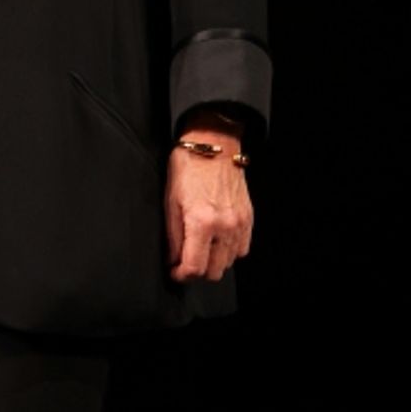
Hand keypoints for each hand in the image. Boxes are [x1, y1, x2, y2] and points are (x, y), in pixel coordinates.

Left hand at [165, 114, 253, 282]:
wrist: (214, 145)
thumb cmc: (188, 167)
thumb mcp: (170, 200)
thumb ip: (173, 235)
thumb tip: (173, 260)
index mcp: (202, 222)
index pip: (194, 267)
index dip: (181, 275)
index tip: (174, 271)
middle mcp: (224, 227)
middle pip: (214, 271)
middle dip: (196, 270)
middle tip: (184, 259)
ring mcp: (239, 224)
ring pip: (228, 263)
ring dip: (213, 261)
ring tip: (199, 246)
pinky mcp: (249, 219)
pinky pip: (241, 250)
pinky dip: (229, 251)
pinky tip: (216, 239)